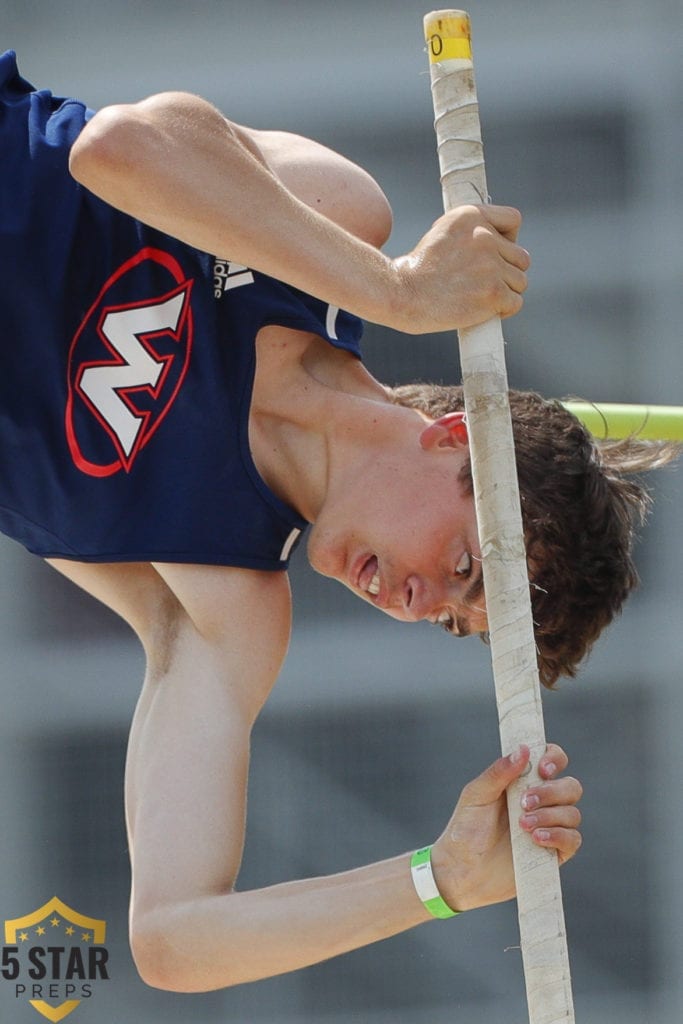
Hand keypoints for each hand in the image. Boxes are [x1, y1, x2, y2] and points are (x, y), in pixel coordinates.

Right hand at [391, 204, 529, 333]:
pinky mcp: (493, 293)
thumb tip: (499, 242)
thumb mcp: (440, 231)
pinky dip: (503, 310)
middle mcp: (485, 237)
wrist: (402, 294)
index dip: (508, 239)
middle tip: (483, 283)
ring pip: (520, 281)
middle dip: (506, 271)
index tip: (494, 253)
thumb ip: (471, 231)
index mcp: (472, 216)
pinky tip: (485, 311)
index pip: (513, 220)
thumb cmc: (417, 270)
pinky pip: (515, 302)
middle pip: (521, 257)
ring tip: (480, 298)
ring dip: (505, 292)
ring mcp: (491, 266)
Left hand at [430, 743, 581, 912]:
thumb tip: (523, 749)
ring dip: (550, 816)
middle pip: (570, 787)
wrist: (462, 870)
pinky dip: (558, 835)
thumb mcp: (476, 795)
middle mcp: (541, 802)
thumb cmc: (466, 829)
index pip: (553, 760)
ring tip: (522, 826)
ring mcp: (550, 827)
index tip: (542, 769)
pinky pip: (573, 839)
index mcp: (523, 781)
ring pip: (573, 813)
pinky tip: (536, 839)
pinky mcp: (554, 853)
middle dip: (551, 792)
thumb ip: (499, 772)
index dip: (554, 759)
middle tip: (524, 803)